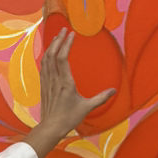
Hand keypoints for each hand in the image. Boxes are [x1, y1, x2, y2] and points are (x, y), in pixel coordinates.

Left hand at [24, 29, 115, 157]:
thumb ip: (101, 98)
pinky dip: (46, 56)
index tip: (72, 34)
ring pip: (46, 59)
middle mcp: (54, 80)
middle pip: (52, 54)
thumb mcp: (87, 107)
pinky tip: (49, 53)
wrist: (51, 127)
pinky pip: (43, 67)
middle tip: (64, 30)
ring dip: (51, 46)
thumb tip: (114, 91)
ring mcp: (47, 82)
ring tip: (57, 37)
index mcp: (65, 83)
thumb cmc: (69, 118)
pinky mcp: (43, 86)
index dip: (66, 44)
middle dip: (58, 40)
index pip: (63, 58)